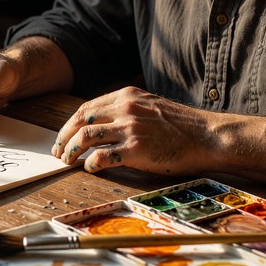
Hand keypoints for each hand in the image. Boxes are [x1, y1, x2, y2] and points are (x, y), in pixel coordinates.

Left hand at [52, 86, 216, 175]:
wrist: (207, 137)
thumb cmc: (181, 126)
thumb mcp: (150, 106)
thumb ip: (125, 110)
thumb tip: (100, 125)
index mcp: (126, 96)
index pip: (86, 108)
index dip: (69, 124)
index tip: (62, 137)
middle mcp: (125, 109)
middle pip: (80, 121)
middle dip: (63, 137)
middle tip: (58, 152)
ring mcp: (130, 129)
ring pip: (85, 137)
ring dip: (71, 151)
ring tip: (68, 162)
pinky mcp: (136, 150)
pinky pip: (102, 156)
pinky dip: (91, 164)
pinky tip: (90, 168)